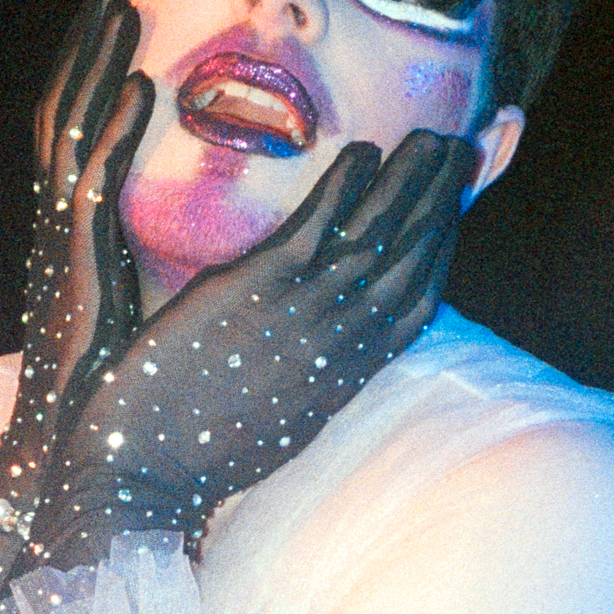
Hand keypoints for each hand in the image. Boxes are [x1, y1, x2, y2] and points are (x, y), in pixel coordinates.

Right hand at [0, 0, 152, 517]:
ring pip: (73, 128)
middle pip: (69, 105)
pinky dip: (116, 134)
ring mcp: (63, 244)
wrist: (79, 460)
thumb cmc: (120, 387)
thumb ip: (163, 251)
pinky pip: (93, 189)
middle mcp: (62, 224)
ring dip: (95, 61)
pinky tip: (143, 88)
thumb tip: (217, 225)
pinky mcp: (78, 273)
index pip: (86, 125)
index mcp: (80, 229)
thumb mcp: (147, 301)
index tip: (123, 5)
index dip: (99, 64)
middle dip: (86, 39)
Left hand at [28, 129, 479, 566]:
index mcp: (347, 374)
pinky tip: (363, 150)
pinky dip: (346, 185)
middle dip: (446, 199)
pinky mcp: (254, 289)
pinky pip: (316, 225)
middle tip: (468, 147)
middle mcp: (340, 342)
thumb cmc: (200, 454)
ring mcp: (302, 313)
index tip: (460, 207)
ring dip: (412, 179)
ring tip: (436, 136)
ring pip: (377, 233)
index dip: (446, 248)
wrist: (145, 477)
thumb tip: (328, 348)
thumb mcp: (281, 419)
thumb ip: (312, 375)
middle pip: (414, 258)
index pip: (420, 301)